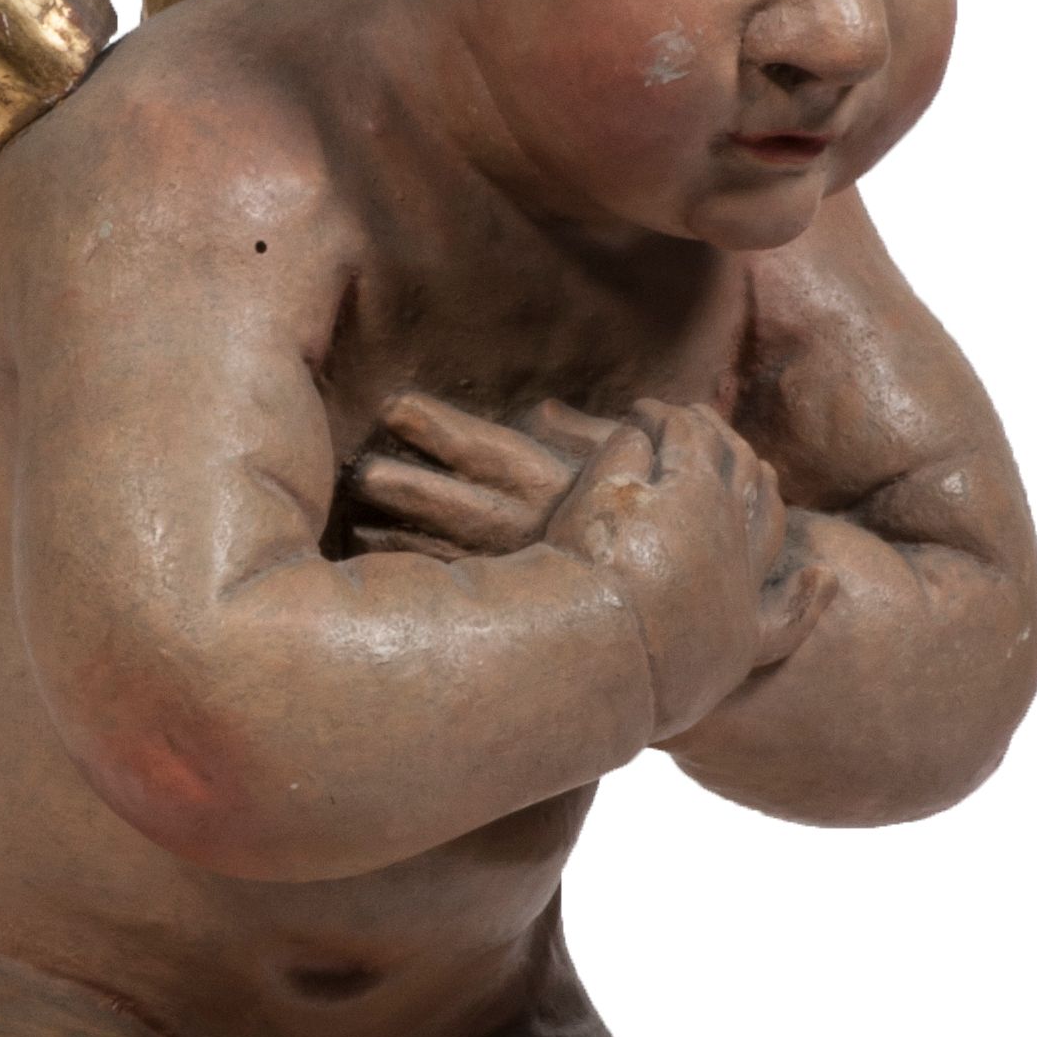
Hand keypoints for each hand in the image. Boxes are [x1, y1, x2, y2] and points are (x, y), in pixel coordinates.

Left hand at [353, 388, 790, 736]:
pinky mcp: (503, 621)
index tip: (394, 409)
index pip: (485, 449)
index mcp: (555, 487)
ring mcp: (512, 581)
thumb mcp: (631, 478)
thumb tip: (540, 412)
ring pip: (432, 556)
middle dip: (397, 483)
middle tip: (356, 469)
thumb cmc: (651, 535)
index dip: (436, 428)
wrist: (682, 627)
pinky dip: (401, 583)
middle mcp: (529, 534)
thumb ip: (587, 439)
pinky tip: (367, 569)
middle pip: (446, 502)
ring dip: (387, 536)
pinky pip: (439, 602)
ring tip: (353, 518)